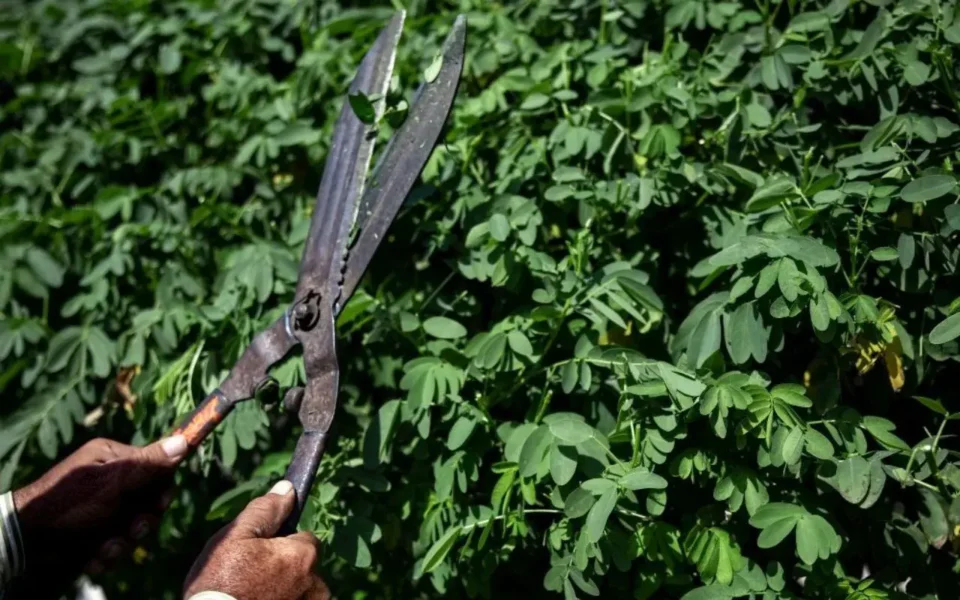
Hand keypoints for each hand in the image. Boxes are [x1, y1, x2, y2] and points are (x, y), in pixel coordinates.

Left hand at [11, 435, 186, 587]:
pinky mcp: (93, 533)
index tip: (158, 504)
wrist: (26, 542)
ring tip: (104, 549)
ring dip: (122, 542)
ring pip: (132, 527)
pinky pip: (115, 543)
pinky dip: (107, 554)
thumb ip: (149, 464)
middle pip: (147, 502)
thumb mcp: (113, 482)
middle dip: (140, 522)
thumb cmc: (68, 504)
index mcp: (112, 458)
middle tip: (132, 531)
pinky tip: (93, 557)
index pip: (155, 469)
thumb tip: (184, 440)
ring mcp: (100, 508)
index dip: (161, 490)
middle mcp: (107, 480)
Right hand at [183, 481, 328, 599]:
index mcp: (304, 555)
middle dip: (284, 567)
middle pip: (304, 566)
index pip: (304, 538)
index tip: (259, 554)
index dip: (280, 543)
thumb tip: (288, 488)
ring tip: (251, 593)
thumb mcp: (236, 537)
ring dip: (284, 589)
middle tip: (251, 576)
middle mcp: (316, 584)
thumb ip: (265, 510)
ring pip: (300, 589)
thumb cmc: (220, 582)